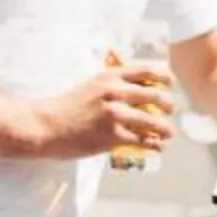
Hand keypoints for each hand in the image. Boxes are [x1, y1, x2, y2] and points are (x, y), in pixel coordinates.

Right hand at [23, 61, 174, 160]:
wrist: (44, 126)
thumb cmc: (65, 107)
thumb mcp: (89, 87)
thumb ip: (111, 87)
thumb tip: (135, 92)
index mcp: (109, 76)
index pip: (145, 70)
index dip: (164, 76)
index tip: (171, 83)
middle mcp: (114, 92)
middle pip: (155, 95)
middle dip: (168, 104)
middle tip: (171, 110)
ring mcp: (114, 114)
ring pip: (152, 121)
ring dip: (165, 128)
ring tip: (169, 133)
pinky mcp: (111, 136)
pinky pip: (141, 140)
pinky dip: (154, 144)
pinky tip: (158, 146)